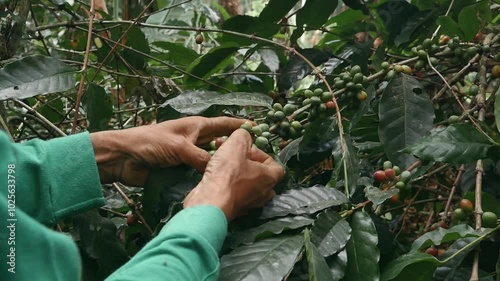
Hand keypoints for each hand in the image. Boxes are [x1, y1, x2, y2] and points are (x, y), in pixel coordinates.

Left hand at [90, 117, 245, 185]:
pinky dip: (210, 178)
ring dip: (224, 166)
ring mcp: (189, 156)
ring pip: (213, 161)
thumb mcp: (180, 147)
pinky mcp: (182, 170)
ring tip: (242, 174)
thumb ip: (201, 158)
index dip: (241, 125)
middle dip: (237, 149)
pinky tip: (221, 185)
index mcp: (197, 126)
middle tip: (256, 159)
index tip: (259, 129)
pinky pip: (201, 174)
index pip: (224, 123)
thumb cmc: (150, 143)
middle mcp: (196, 140)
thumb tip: (220, 170)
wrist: (124, 158)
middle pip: (222, 144)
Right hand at [183, 129, 284, 220]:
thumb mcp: (236, 144)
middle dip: (248, 164)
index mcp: (269, 178)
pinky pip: (235, 194)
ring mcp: (249, 204)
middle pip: (261, 176)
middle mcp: (263, 193)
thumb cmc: (227, 173)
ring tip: (221, 162)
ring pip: (247, 185)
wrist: (210, 202)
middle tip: (234, 155)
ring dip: (236, 173)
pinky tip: (214, 176)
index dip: (263, 155)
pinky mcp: (234, 209)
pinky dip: (227, 185)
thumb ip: (243, 135)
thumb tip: (245, 135)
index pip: (277, 166)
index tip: (248, 150)